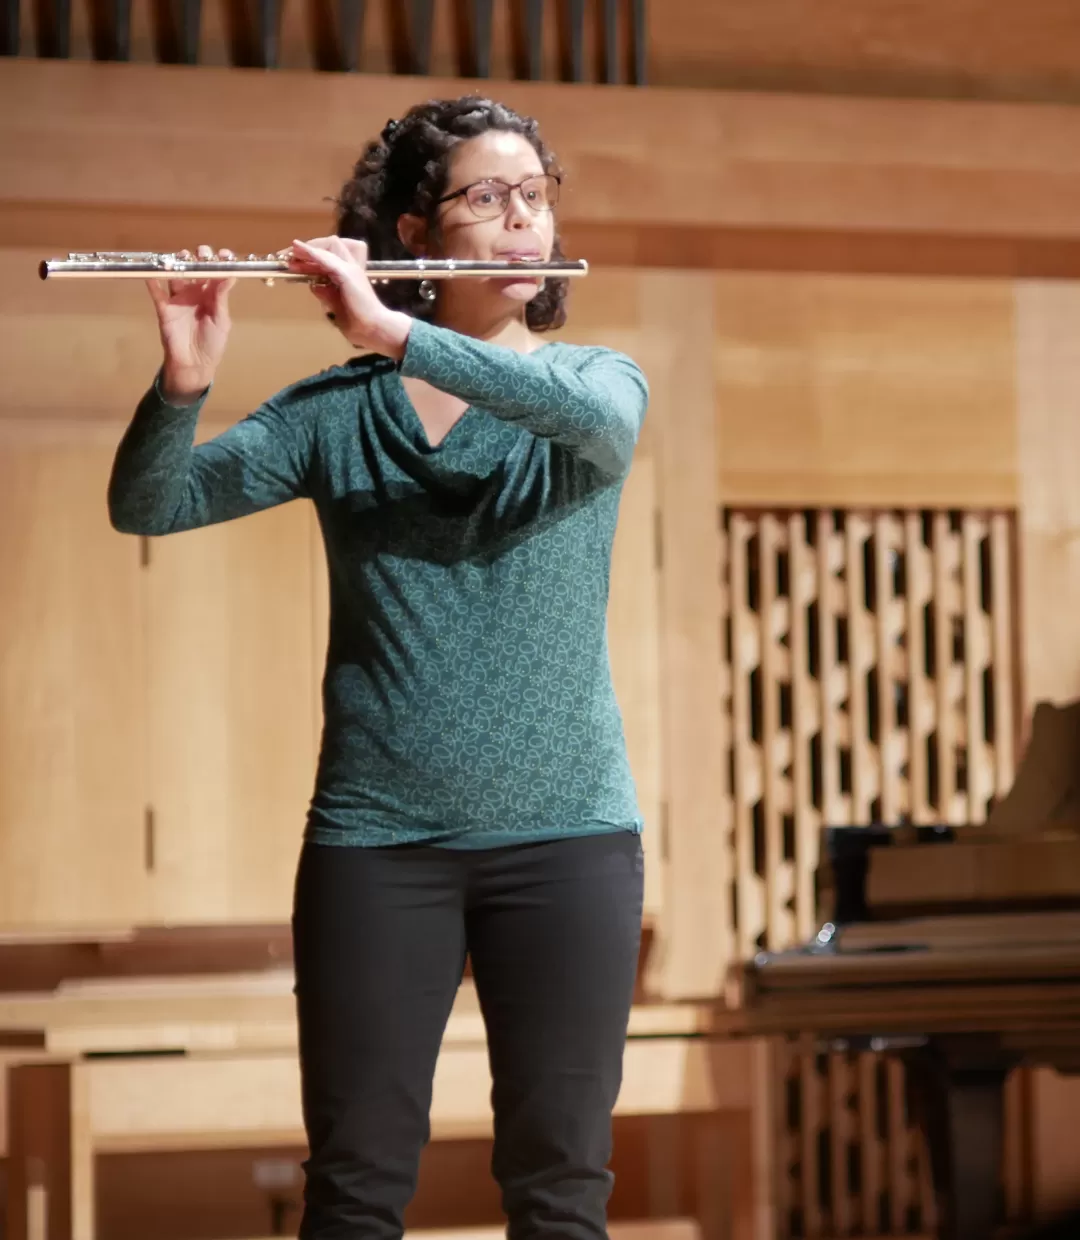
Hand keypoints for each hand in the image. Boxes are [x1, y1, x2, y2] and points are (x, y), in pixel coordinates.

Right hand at [148, 245, 235, 400]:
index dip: (218, 262)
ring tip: (180, 256)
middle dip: (197, 258)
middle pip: (194, 269)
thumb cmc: (212, 343)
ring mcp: (178, 298)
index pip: (215, 273)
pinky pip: (156, 291)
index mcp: (212, 295)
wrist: (194, 364)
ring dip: (176, 264)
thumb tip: (231, 275)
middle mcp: (195, 292)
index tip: (223, 254)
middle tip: (201, 252)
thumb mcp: (222, 321)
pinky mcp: (164, 307)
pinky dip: (152, 280)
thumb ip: (222, 298)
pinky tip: (152, 270)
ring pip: (175, 275)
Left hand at [288, 237, 411, 359]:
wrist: (374, 329)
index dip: (310, 255)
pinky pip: (326, 259)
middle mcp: (351, 267)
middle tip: (285, 255)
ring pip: (328, 247)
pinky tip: (298, 248)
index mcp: (349, 273)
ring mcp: (350, 269)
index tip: (291, 261)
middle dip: (307, 248)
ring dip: (308, 249)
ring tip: (289, 253)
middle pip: (329, 245)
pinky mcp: (347, 274)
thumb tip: (313, 285)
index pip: (329, 254)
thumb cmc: (359, 322)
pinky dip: (311, 252)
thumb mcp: (335, 305)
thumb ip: (326, 294)